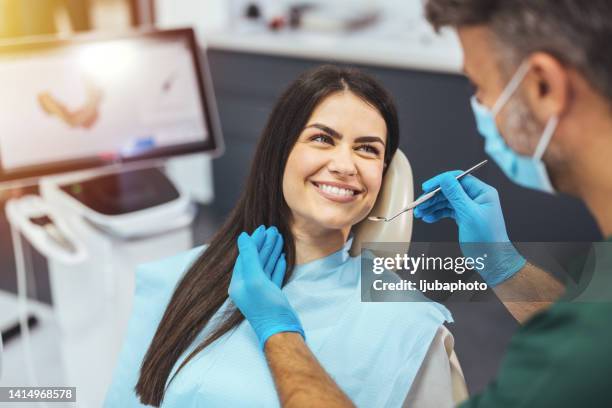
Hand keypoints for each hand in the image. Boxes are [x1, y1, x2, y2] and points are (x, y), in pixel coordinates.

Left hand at [228, 226, 304, 348]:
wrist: (281, 331)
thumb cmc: (267, 307)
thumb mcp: (255, 279)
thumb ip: (249, 258)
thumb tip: (243, 237)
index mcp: (238, 283)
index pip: (245, 256)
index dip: (253, 241)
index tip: (262, 229)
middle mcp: (247, 287)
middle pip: (255, 259)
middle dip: (263, 244)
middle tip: (273, 230)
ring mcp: (260, 292)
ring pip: (265, 266)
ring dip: (271, 251)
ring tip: (279, 237)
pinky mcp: (272, 296)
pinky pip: (272, 276)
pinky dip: (276, 264)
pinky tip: (281, 257)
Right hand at [413, 172, 524, 285]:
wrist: (492, 260)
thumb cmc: (487, 240)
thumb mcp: (469, 214)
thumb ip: (456, 195)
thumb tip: (444, 179)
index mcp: (483, 193)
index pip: (459, 178)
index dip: (441, 181)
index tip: (427, 187)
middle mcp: (476, 197)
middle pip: (449, 190)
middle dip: (433, 197)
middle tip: (419, 204)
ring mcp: (469, 207)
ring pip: (446, 201)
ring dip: (432, 206)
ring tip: (420, 213)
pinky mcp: (464, 216)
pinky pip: (447, 211)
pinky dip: (436, 214)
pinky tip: (428, 218)